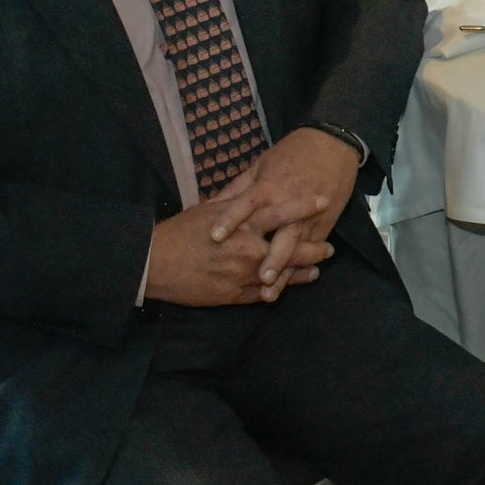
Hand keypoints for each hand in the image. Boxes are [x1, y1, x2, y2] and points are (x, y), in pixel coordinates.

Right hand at [144, 204, 327, 306]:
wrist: (154, 264)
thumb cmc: (179, 232)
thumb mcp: (208, 210)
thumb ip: (234, 203)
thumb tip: (251, 190)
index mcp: (240, 224)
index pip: (279, 213)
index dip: (302, 207)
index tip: (322, 201)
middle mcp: (246, 250)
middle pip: (290, 250)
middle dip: (314, 249)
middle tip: (330, 247)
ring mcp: (242, 275)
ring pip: (282, 275)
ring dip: (302, 272)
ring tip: (317, 269)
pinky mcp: (234, 295)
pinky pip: (264, 293)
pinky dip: (280, 289)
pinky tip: (289, 286)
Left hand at [206, 127, 362, 296]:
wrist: (332, 146)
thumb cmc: (291, 153)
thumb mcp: (260, 165)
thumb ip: (238, 188)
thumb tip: (211, 205)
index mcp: (268, 187)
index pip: (246, 205)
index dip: (230, 220)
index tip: (215, 237)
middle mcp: (288, 205)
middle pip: (278, 235)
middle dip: (270, 258)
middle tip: (257, 278)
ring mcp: (308, 217)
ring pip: (295, 248)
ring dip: (283, 271)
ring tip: (270, 290)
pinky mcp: (323, 224)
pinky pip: (311, 247)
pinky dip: (302, 265)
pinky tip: (292, 282)